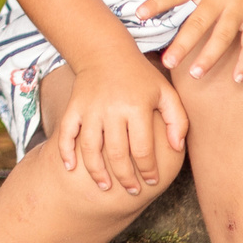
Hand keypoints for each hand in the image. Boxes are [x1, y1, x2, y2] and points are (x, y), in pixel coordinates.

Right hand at [54, 54, 187, 193]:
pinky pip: (66, 134)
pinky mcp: (73, 107)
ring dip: (97, 172)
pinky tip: (70, 168)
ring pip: (90, 149)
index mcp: (136, 107)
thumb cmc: (140, 77)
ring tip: (105, 187)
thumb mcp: (166, 92)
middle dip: (125, 178)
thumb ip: (177, 120)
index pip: (142, 149)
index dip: (148, 170)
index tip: (152, 180)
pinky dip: (65, 152)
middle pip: (116, 154)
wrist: (105, 52)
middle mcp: (112, 109)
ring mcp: (90, 109)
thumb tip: (176, 148)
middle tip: (132, 190)